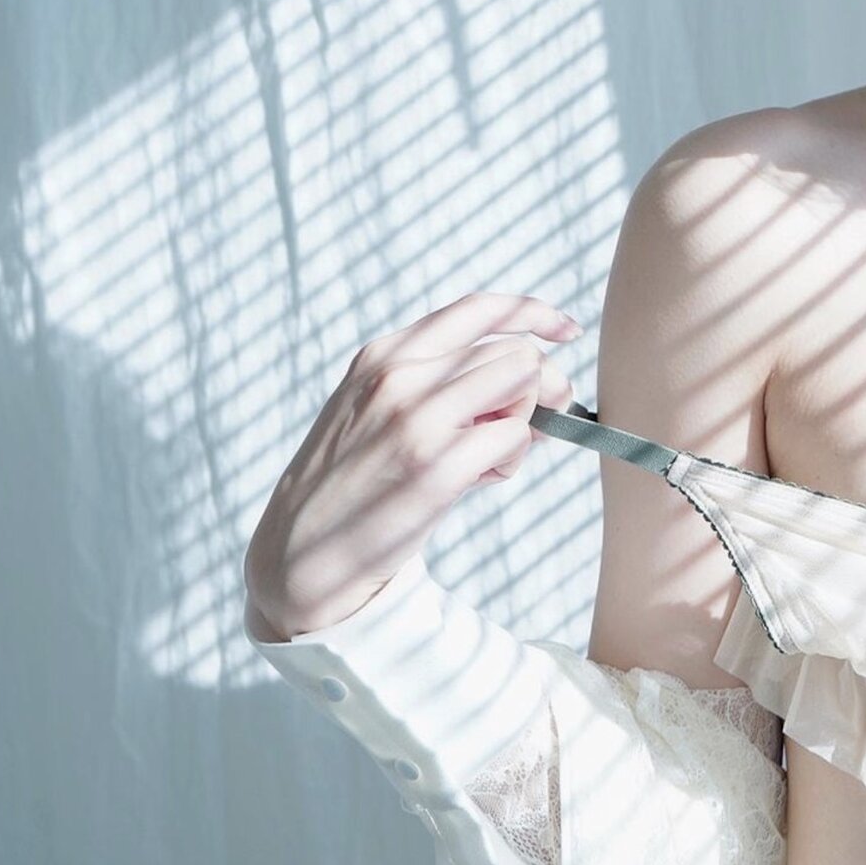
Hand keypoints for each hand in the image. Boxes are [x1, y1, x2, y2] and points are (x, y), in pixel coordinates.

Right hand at [244, 292, 580, 638]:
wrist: (299, 555)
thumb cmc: (357, 483)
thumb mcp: (380, 409)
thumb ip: (445, 383)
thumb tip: (541, 380)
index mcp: (385, 354)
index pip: (478, 309)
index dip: (533, 314)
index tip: (566, 331)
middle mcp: (399, 374)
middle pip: (515, 352)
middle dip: (537, 390)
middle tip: (521, 430)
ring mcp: (416, 418)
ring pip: (523, 384)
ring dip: (523, 425)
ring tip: (484, 459)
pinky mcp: (436, 466)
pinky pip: (516, 438)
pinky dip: (511, 461)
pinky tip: (477, 481)